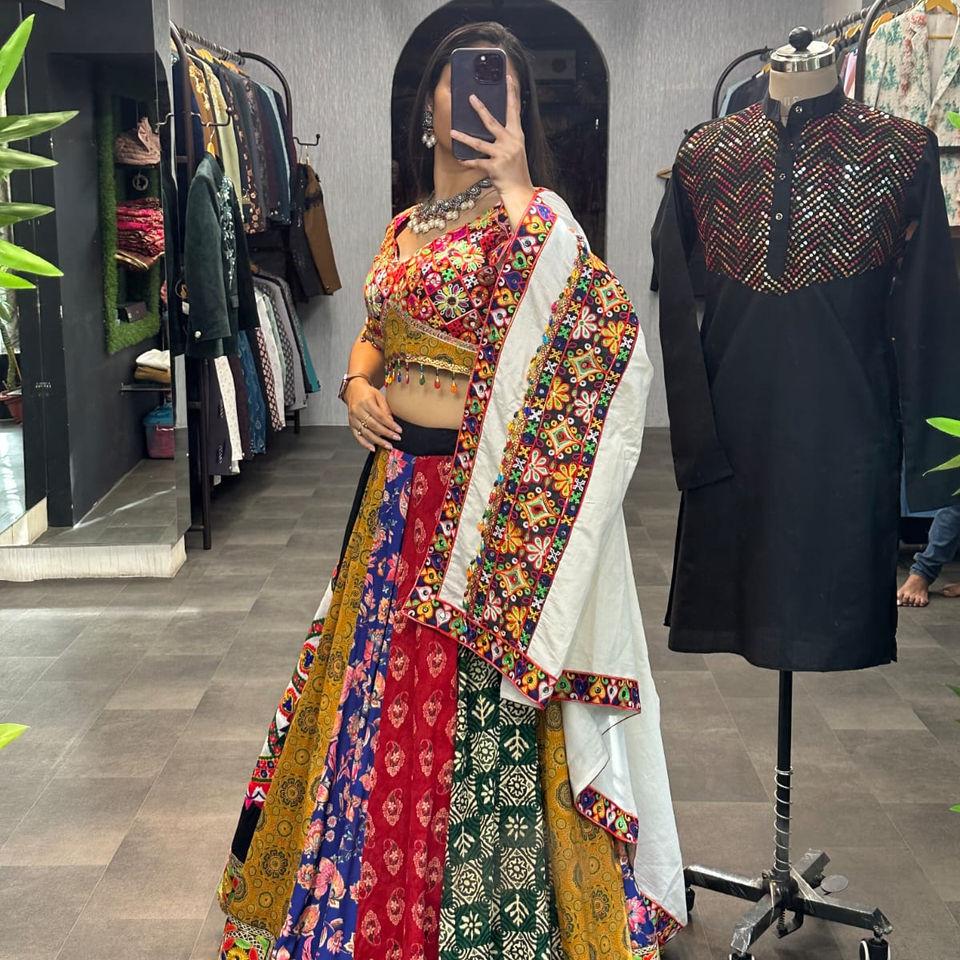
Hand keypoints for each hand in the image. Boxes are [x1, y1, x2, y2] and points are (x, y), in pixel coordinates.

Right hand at [346, 379, 401, 452]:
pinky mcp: (351, 424)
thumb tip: (391, 421)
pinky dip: (365, 444)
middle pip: (374, 425)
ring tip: (388, 445)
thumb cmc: (367, 393)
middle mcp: (358, 411)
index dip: (390, 424)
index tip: (398, 430)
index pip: (380, 416)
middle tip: (396, 438)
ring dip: (378, 441)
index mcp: (366, 402)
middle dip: (386, 433)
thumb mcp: (379, 396)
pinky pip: (357, 436)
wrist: (353, 390)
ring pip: (366, 433)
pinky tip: (373, 448)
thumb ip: (385, 409)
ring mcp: (353, 419)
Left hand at [450, 74, 534, 216]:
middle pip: (493, 122)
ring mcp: (502, 154)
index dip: (511, 93)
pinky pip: (477, 162)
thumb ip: (506, 135)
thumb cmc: (516, 169)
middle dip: (481, 109)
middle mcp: (511, 142)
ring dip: (464, 137)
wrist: (520, 190)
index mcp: (517, 135)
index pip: (515, 110)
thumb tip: (489, 123)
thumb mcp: (515, 148)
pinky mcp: (494, 167)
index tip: (508, 78)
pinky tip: (459, 159)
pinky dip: (467, 161)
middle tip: (471, 97)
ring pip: (480, 143)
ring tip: (453, 131)